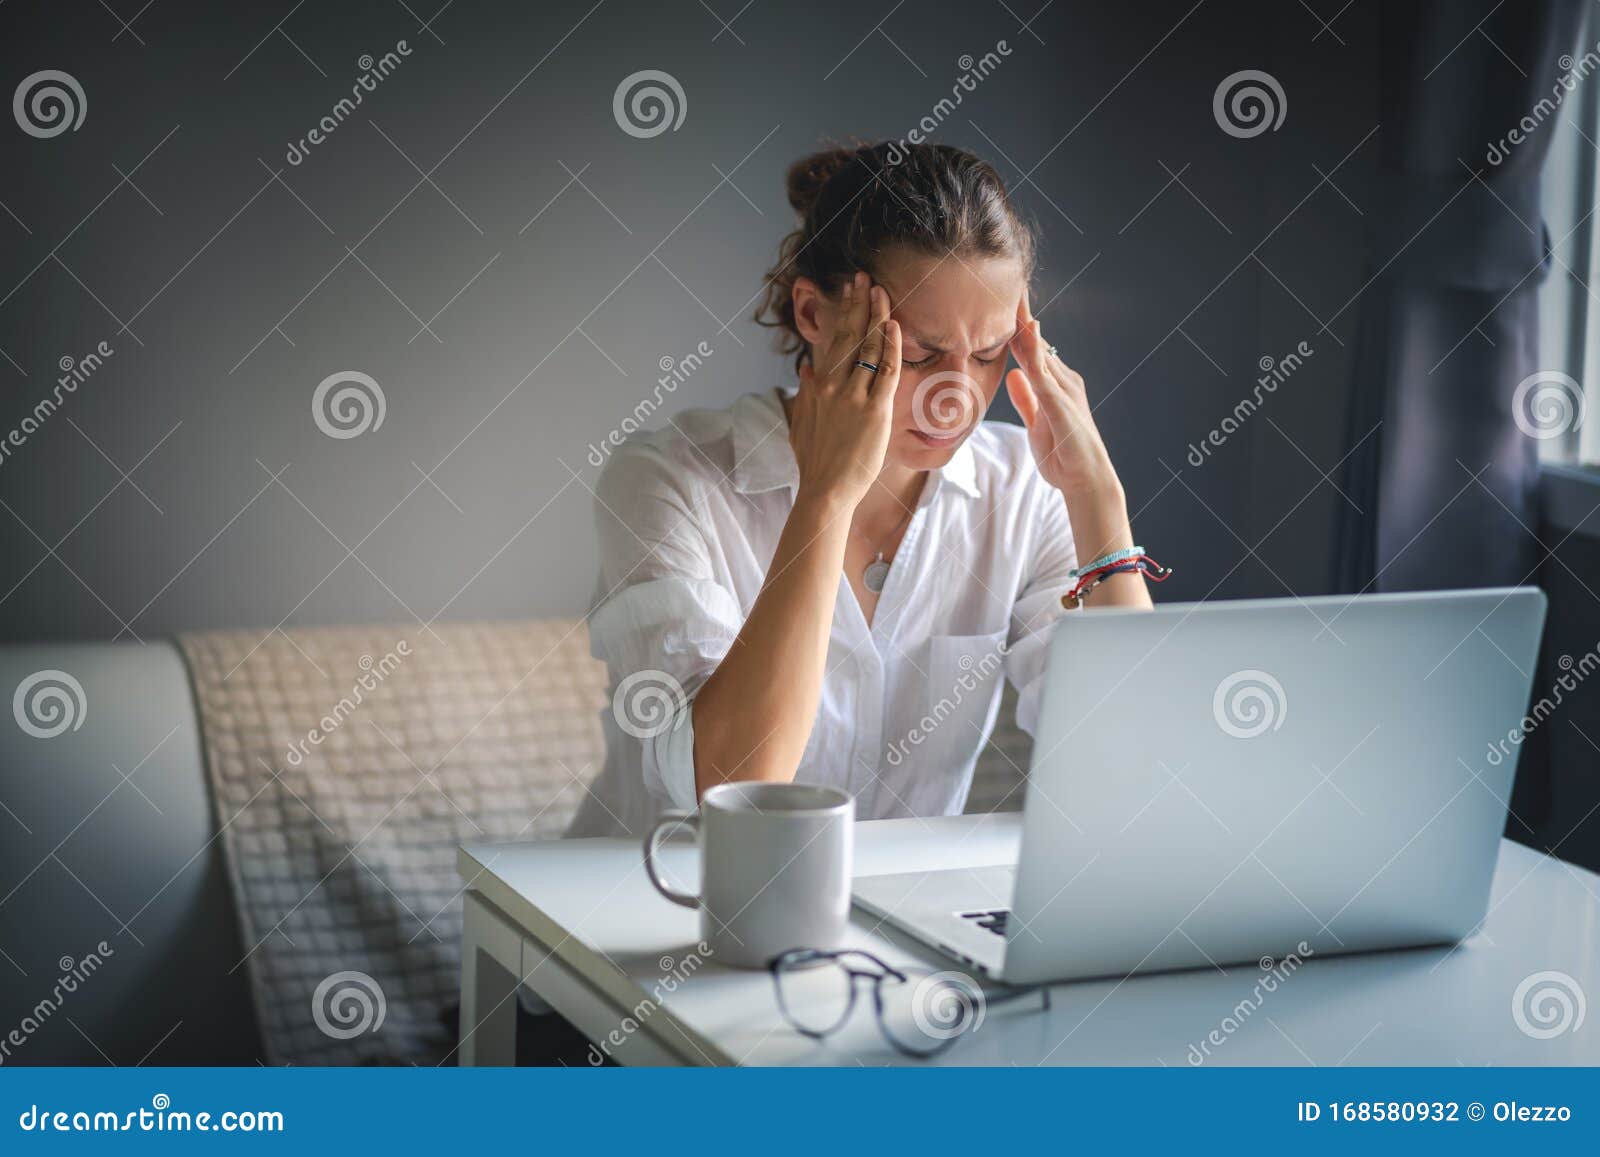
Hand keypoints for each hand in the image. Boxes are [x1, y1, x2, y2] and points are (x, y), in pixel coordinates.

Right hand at [788, 270, 902, 511]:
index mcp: (818, 387)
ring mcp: (854, 397)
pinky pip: (885, 371)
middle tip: (863, 278)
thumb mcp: (801, 425)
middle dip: (856, 304)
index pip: (832, 341)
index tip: (848, 292)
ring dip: (875, 316)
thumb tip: (806, 371)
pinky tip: (893, 326)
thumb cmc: (814, 463)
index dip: (842, 314)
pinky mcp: (874, 411)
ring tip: (880, 291)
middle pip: (848, 335)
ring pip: (867, 347)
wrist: (825, 490)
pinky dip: (890, 346)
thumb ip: (804, 395)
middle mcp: (833, 386)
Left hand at [1004, 289, 1118, 496]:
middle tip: (999, 280)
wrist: (1086, 481)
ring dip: (1024, 325)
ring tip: (1010, 297)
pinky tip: (1026, 334)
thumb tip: (1013, 376)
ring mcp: (1064, 390)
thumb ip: (1026, 399)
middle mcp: (1062, 380)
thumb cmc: (1063, 455)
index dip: (1013, 325)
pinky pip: (1045, 374)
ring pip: (1039, 350)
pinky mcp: (1063, 404)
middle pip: (1034, 340)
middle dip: (1018, 314)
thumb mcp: (1036, 424)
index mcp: (1053, 384)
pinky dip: (1034, 353)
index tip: (994, 300)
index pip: (1028, 347)